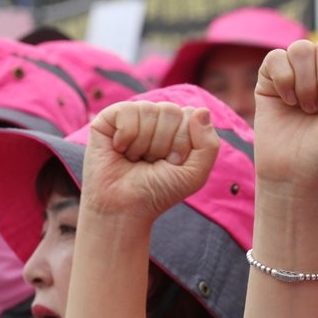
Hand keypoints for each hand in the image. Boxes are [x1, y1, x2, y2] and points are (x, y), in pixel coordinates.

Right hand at [83, 101, 220, 222]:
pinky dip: (126, 136)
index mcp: (177, 126)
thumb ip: (209, 144)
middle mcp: (155, 117)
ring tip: (135, 159)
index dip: (183, 143)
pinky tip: (120, 150)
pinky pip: (127, 111)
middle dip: (164, 144)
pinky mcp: (108, 118)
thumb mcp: (194, 174)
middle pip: (171, 111)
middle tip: (152, 163)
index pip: (191, 114)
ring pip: (149, 111)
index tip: (172, 163)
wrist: (125, 208)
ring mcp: (132, 116)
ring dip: (144, 145)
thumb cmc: (159, 191)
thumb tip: (201, 109)